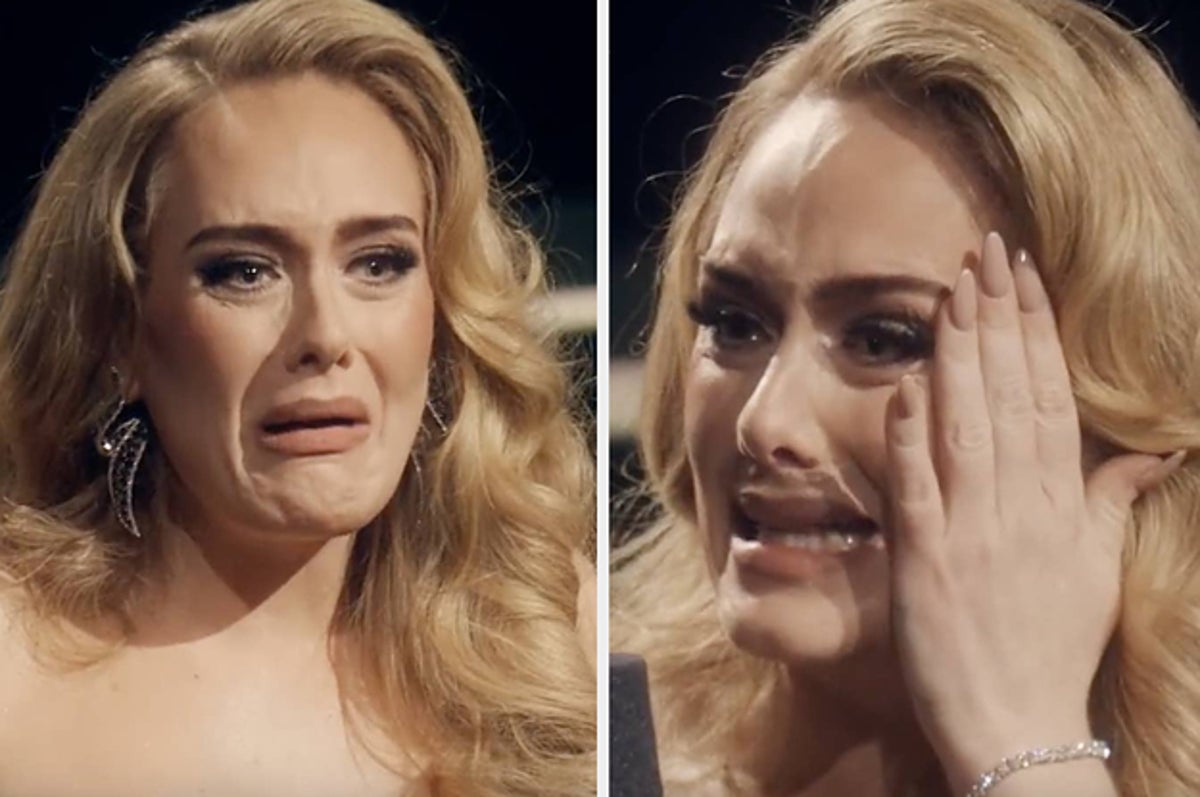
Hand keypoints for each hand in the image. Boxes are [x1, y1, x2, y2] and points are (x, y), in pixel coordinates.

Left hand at [883, 232, 1181, 793]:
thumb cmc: (1054, 642)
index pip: (1052, 399)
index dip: (1037, 333)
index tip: (1024, 278)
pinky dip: (909, 436)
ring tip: (950, 293)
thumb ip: (1114, 499)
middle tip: (984, 254)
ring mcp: (971, 532)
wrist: (1017, 722)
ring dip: (957, 357)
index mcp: (1062, 505)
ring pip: (967, 428)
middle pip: (1011, 397)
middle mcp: (1021, 508)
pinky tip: (903, 385)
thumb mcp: (1098, 569)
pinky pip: (917, 488)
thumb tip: (1159, 448)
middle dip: (998, 320)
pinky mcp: (924, 560)